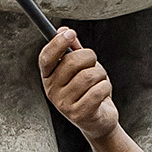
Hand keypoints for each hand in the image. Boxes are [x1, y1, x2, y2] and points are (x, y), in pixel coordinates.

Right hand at [37, 27, 122, 145]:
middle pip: (71, 62)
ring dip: (101, 75)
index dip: (57, 43)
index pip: (46, 57)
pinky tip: (102, 93)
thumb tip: (63, 30)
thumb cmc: (89, 90)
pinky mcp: (79, 115)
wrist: (99, 121)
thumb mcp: (80, 68)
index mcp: (48, 77)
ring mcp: (64, 105)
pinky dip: (106, 87)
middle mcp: (51, 91)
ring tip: (99, 82)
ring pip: (89, 76)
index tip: (70, 33)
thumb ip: (72, 50)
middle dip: (89, 57)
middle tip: (94, 63)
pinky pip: (98, 90)